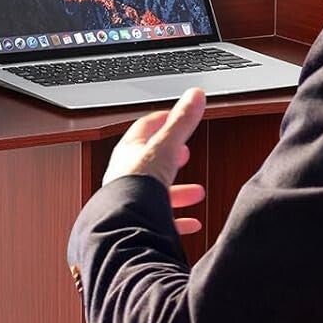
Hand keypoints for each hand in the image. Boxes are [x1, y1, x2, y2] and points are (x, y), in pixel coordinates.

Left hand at [101, 87, 206, 235]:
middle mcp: (126, 175)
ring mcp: (131, 200)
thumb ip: (181, 122)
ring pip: (156, 191)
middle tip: (185, 153)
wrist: (125, 227)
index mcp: (129, 152)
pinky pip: (161, 219)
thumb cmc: (137, 186)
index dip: (161, 121)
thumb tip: (195, 95)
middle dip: (171, 157)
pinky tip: (192, 223)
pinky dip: (178, 219)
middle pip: (151, 161)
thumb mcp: (165, 147)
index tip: (173, 118)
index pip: (144, 129)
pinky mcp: (139, 223)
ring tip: (197, 191)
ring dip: (178, 190)